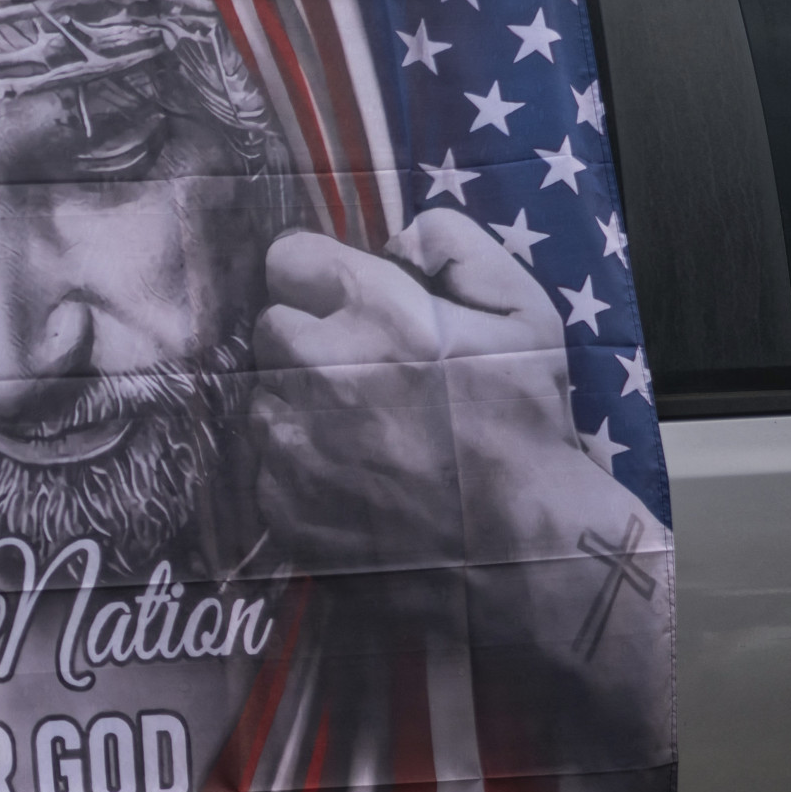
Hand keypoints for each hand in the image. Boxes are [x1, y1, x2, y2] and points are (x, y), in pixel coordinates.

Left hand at [251, 209, 667, 717]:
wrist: (522, 552)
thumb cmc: (528, 428)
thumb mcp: (526, 314)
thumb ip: (457, 247)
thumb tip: (395, 238)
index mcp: (375, 313)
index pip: (287, 258)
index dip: (318, 278)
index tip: (342, 302)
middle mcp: (316, 370)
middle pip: (269, 329)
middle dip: (307, 341)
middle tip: (362, 374)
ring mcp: (290, 443)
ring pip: (262, 399)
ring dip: (298, 406)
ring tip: (363, 434)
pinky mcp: (278, 504)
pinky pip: (264, 466)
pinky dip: (297, 470)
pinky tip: (353, 482)